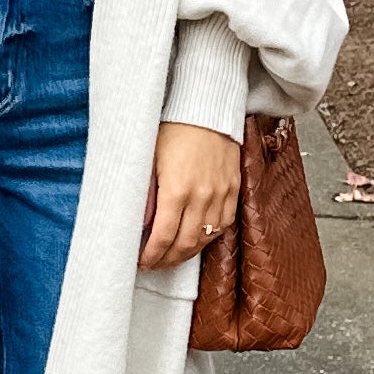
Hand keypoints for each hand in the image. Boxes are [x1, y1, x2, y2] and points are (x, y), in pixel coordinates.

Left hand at [139, 119, 240, 273]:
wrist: (206, 109)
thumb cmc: (172, 131)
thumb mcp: (148, 160)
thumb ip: (145, 196)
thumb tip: (140, 225)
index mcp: (176, 190)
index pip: (163, 237)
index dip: (152, 255)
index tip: (142, 262)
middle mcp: (201, 197)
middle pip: (185, 244)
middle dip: (167, 260)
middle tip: (155, 264)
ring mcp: (221, 194)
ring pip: (206, 238)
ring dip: (188, 253)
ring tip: (173, 256)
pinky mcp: (234, 188)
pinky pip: (224, 224)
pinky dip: (209, 236)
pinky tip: (197, 238)